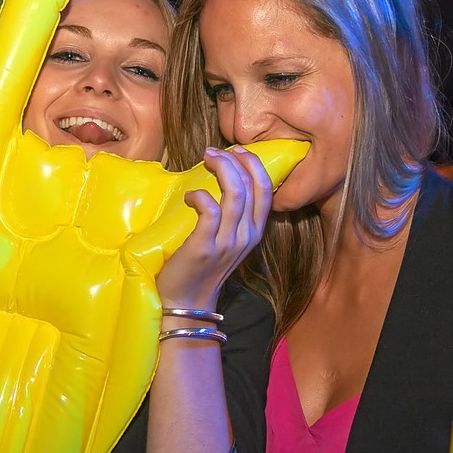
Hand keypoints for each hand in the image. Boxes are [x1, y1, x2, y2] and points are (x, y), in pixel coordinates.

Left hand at [156, 145, 272, 311]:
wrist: (187, 301)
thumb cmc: (200, 265)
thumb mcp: (225, 239)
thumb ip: (230, 215)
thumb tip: (220, 179)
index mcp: (254, 232)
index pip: (266, 189)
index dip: (253, 165)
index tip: (237, 150)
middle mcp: (247, 236)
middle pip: (251, 186)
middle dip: (234, 160)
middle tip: (213, 151)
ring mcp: (228, 242)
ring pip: (235, 194)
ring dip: (220, 169)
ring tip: (205, 159)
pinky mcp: (205, 246)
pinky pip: (210, 210)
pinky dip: (200, 196)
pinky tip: (189, 196)